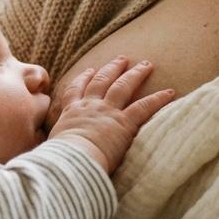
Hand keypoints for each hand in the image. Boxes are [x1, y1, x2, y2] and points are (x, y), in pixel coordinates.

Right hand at [47, 56, 173, 172]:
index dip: (84, 78)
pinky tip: (170, 92)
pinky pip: (145, 106)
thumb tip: (48, 156)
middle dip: (112, 68)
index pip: (76, 90)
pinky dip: (158, 99)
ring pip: (123, 86)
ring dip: (135, 74)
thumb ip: (56, 147)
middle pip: (102, 81)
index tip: (90, 71)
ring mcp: (107, 111)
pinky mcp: (124, 122)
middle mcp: (90, 106)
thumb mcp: (52, 148)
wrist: (71, 159)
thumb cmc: (59, 159)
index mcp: (71, 113)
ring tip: (145, 65)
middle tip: (122, 59)